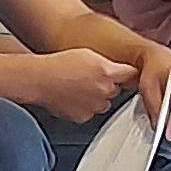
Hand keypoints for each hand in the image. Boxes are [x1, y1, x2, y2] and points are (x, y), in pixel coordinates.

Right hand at [23, 47, 139, 124]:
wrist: (38, 79)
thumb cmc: (58, 64)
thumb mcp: (88, 54)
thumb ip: (108, 64)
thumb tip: (120, 71)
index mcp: (107, 73)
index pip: (131, 75)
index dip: (128, 74)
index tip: (127, 74)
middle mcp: (104, 91)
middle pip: (116, 90)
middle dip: (108, 85)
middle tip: (90, 78)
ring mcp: (94, 106)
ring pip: (103, 103)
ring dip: (97, 97)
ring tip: (78, 87)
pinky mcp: (84, 117)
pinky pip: (90, 112)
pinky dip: (84, 107)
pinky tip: (72, 96)